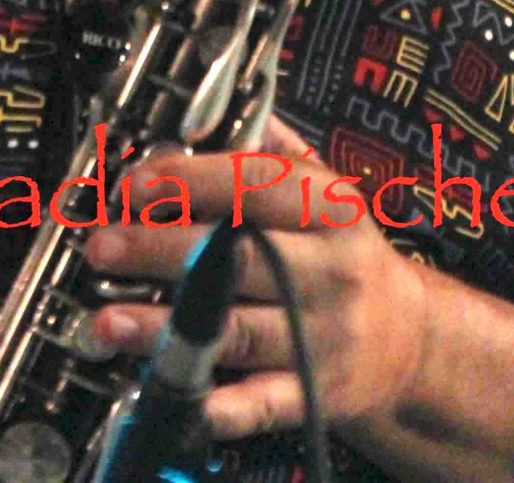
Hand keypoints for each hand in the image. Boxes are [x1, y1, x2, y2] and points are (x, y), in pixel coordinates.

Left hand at [80, 116, 434, 443]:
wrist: (410, 342)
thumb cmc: (347, 257)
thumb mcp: (329, 192)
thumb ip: (274, 149)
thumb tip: (211, 108)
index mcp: (331, 211)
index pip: (257, 185)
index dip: (191, 181)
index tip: (134, 183)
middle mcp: (328, 272)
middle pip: (237, 258)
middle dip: (161, 251)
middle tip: (102, 246)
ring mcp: (320, 337)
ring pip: (232, 332)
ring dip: (164, 329)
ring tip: (106, 320)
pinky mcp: (311, 395)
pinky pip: (255, 404)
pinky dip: (213, 405)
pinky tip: (169, 394)